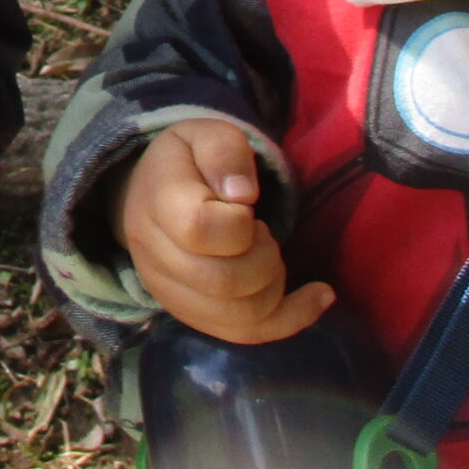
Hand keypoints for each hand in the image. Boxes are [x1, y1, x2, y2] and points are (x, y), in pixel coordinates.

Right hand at [116, 119, 333, 342]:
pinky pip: (245, 334)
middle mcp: (154, 256)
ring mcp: (170, 293)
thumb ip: (225, 152)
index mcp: (158, 203)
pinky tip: (318, 296)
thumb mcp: (204, 134)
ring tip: (269, 254)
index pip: (200, 230)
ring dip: (273, 287)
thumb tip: (242, 194)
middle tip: (263, 231)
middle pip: (222, 283)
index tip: (245, 206)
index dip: (239, 224)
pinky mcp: (191, 314)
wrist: (150, 193)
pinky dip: (292, 319)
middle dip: (263, 259)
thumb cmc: (187, 162)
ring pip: (237, 317)